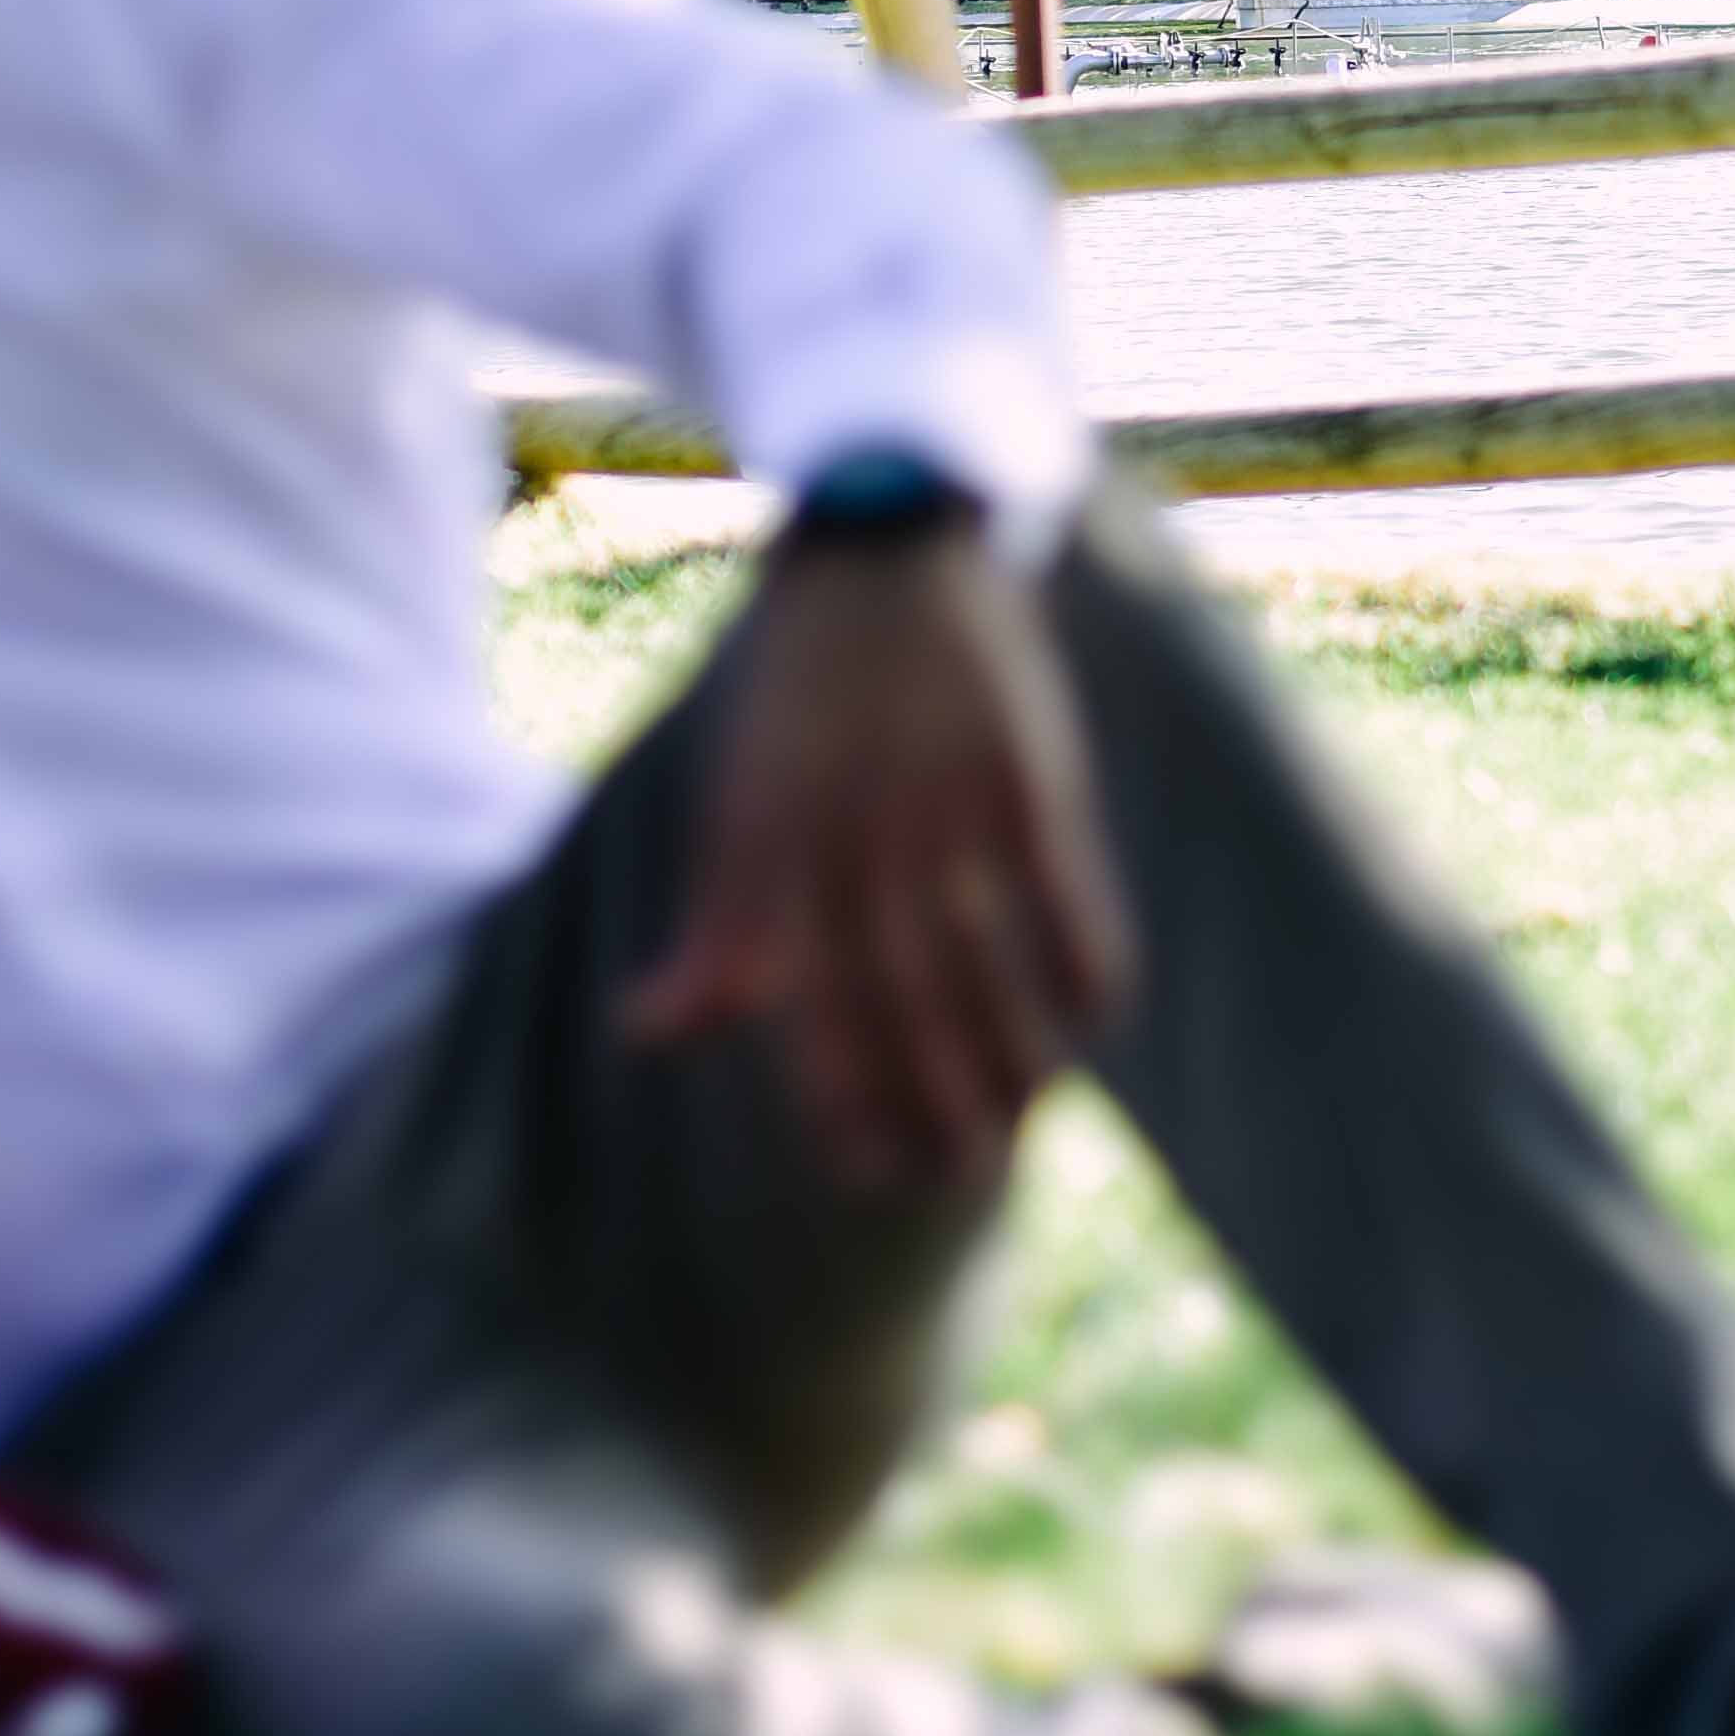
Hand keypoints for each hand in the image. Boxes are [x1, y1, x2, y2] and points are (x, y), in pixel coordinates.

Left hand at [619, 522, 1130, 1184]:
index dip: (839, 1094)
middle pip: (904, 999)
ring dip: (1013, 1055)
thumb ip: (715, 932)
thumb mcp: (738, 808)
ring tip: (1024, 1122)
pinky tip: (1089, 1021)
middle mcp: (859, 832)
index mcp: (779, 847)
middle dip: (935, 1100)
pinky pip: (1068, 898)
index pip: (808, 1000)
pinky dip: (1084, 968)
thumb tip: (645, 1036)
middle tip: (961, 1178)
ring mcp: (948, 802)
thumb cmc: (800, 708)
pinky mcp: (1028, 773)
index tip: (863, 1172)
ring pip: (987, 964)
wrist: (881, 557)